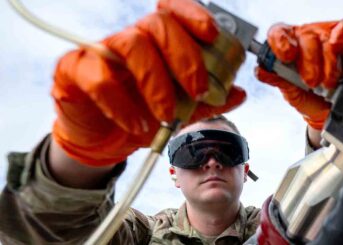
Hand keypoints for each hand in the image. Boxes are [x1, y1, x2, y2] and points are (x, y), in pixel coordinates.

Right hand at [51, 0, 245, 165]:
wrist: (102, 137)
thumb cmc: (141, 114)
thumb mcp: (181, 111)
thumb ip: (207, 101)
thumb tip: (239, 93)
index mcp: (157, 42)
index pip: (173, 11)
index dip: (194, 15)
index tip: (212, 35)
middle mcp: (131, 39)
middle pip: (159, 24)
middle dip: (185, 58)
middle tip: (197, 91)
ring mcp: (102, 51)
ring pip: (132, 45)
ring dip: (157, 84)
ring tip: (167, 116)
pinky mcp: (75, 70)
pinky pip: (99, 78)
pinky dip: (121, 104)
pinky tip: (136, 124)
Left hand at [256, 19, 342, 128]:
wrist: (327, 112)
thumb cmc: (306, 98)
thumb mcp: (289, 92)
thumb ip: (276, 79)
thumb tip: (260, 71)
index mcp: (286, 46)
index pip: (279, 33)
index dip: (281, 42)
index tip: (287, 56)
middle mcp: (305, 38)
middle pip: (306, 36)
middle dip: (309, 61)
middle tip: (310, 81)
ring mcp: (326, 39)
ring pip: (326, 39)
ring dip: (328, 63)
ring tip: (327, 83)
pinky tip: (339, 45)